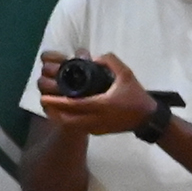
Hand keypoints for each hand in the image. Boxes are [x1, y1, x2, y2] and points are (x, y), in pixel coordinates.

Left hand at [36, 51, 157, 135]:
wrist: (148, 118)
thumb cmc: (136, 95)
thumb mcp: (126, 74)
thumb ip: (110, 62)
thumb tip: (93, 58)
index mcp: (102, 105)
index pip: (74, 105)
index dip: (57, 102)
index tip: (44, 96)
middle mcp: (96, 119)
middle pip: (67, 118)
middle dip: (53, 110)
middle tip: (43, 100)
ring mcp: (96, 128)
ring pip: (70, 125)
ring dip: (58, 116)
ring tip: (50, 106)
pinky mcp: (97, 132)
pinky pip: (77, 127)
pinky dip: (67, 121)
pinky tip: (63, 112)